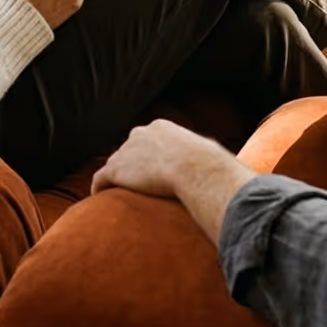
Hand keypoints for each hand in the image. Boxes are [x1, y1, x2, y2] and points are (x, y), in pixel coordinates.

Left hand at [91, 120, 257, 246]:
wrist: (194, 168)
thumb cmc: (208, 165)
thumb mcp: (208, 154)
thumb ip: (207, 159)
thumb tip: (226, 171)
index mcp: (161, 127)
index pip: (148, 140)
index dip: (148, 157)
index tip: (151, 172)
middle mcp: (140, 133)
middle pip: (129, 150)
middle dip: (131, 165)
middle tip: (136, 187)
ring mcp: (126, 150)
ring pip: (116, 165)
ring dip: (117, 179)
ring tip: (119, 197)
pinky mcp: (116, 169)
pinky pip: (101, 179)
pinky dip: (99, 188)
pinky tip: (101, 199)